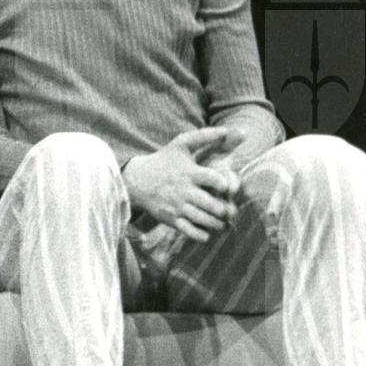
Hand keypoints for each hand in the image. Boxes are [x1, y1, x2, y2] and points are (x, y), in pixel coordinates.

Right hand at [122, 127, 245, 243]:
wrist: (136, 180)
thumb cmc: (164, 161)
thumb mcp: (181, 144)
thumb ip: (205, 136)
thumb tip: (229, 130)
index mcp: (189, 173)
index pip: (214, 181)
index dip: (225, 185)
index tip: (225, 187)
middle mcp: (184, 191)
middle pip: (213, 206)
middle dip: (225, 210)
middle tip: (228, 209)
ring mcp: (177, 206)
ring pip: (205, 220)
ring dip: (218, 223)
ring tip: (221, 220)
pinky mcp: (171, 219)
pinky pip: (191, 232)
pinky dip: (203, 235)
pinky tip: (207, 230)